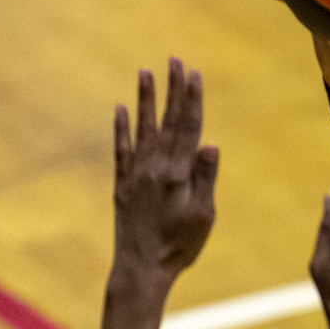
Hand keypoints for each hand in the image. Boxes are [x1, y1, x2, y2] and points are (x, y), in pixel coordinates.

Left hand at [110, 58, 217, 291]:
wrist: (141, 267)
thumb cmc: (179, 245)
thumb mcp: (203, 215)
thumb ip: (205, 178)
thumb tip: (210, 143)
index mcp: (177, 173)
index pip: (188, 127)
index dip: (192, 99)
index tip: (193, 74)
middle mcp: (155, 167)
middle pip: (167, 121)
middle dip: (172, 89)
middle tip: (174, 60)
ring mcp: (136, 173)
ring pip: (141, 128)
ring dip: (145, 100)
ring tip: (144, 72)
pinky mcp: (122, 184)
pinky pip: (120, 149)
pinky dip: (120, 128)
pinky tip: (119, 109)